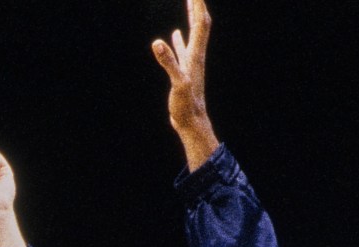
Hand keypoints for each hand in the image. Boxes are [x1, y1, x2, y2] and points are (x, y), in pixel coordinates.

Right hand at [151, 0, 221, 169]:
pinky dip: (179, 39)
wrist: (191, 123)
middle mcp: (196, 55)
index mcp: (195, 55)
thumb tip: (157, 42)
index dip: (198, 6)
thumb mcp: (177, 84)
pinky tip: (174, 34)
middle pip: (201, 24)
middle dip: (198, 6)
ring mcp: (190, 63)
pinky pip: (182, 50)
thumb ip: (168, 62)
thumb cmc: (186, 106)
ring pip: (193, 34)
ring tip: (190, 3)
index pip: (200, 24)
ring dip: (192, 17)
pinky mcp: (183, 72)